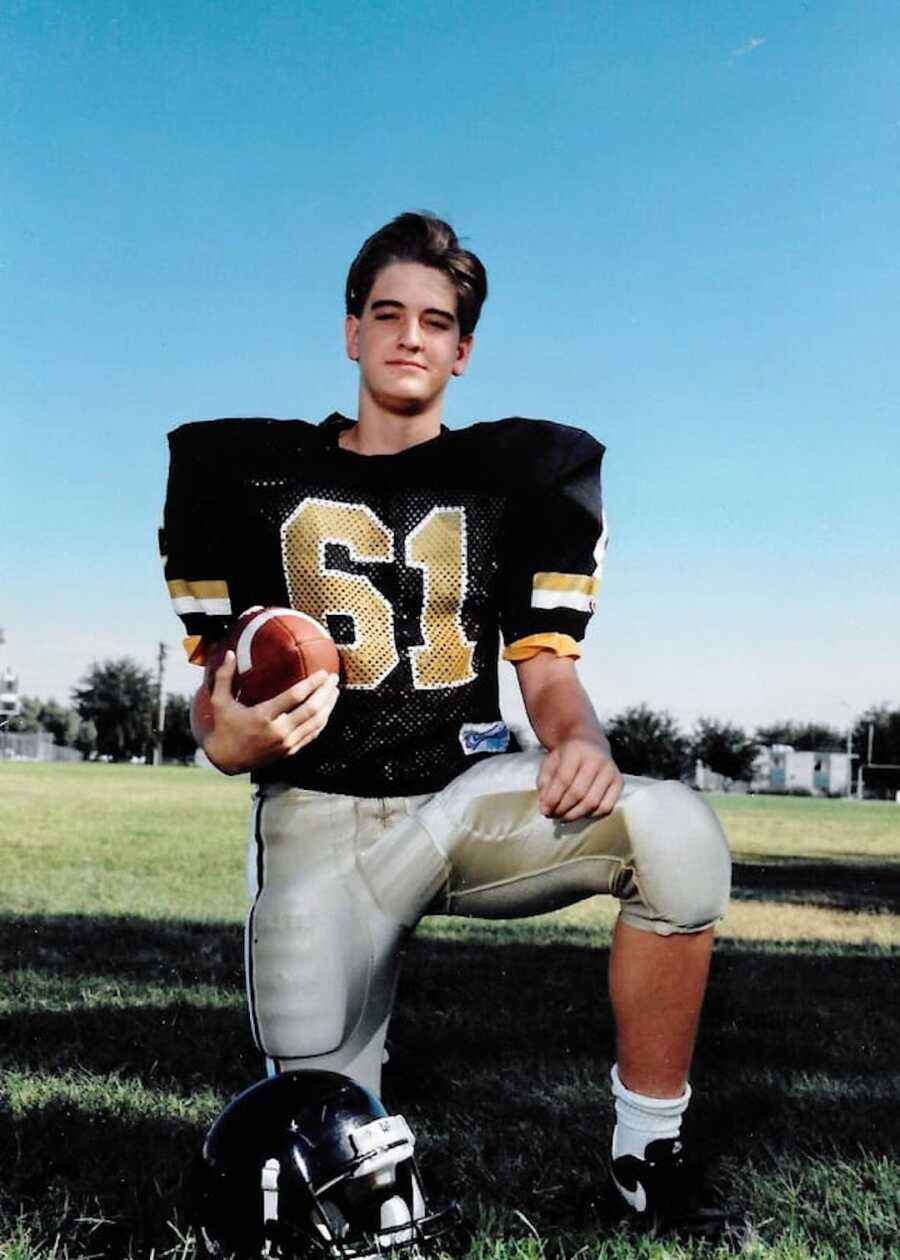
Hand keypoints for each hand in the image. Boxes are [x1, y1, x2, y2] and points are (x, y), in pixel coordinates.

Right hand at [198, 651, 339, 774]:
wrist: (225, 760)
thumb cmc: (224, 727)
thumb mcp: (220, 702)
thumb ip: (224, 677)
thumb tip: (229, 653)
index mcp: (263, 716)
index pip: (294, 697)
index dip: (311, 683)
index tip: (323, 672)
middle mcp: (278, 731)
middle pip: (311, 709)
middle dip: (325, 692)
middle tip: (333, 678)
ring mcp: (286, 743)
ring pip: (316, 723)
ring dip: (328, 706)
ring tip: (334, 692)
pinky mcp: (289, 751)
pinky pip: (312, 735)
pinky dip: (322, 722)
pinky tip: (327, 711)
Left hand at [537, 736, 623, 820]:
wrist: (588, 742)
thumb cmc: (565, 756)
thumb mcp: (549, 763)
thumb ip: (544, 784)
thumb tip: (545, 809)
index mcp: (576, 750)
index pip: (564, 780)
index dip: (553, 799)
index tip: (544, 810)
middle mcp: (596, 759)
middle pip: (578, 793)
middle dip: (563, 809)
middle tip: (553, 815)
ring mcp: (610, 771)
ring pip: (592, 803)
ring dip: (575, 815)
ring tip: (563, 817)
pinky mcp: (619, 782)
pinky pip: (606, 807)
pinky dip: (591, 815)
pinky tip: (580, 813)